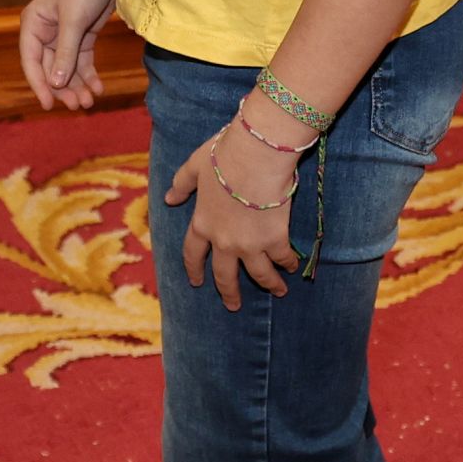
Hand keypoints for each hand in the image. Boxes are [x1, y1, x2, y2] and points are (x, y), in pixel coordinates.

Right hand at [19, 0, 116, 110]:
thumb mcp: (74, 20)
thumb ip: (65, 53)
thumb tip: (56, 84)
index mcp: (34, 23)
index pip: (31, 61)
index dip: (39, 84)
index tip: (49, 105)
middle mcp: (45, 31)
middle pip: (50, 69)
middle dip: (64, 88)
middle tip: (78, 105)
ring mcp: (64, 35)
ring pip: (67, 68)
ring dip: (77, 86)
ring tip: (90, 101)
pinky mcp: (82, 36)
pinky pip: (82, 62)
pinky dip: (89, 76)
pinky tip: (98, 88)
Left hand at [165, 125, 302, 310]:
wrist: (256, 155)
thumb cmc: (224, 156)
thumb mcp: (195, 166)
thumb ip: (182, 184)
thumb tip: (169, 198)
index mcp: (202, 223)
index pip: (192, 254)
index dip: (194, 269)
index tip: (196, 282)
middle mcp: (224, 241)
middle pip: (225, 275)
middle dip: (229, 292)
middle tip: (233, 306)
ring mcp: (250, 244)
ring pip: (258, 274)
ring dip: (269, 284)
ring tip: (278, 291)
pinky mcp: (275, 240)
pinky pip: (282, 258)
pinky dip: (288, 263)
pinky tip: (293, 266)